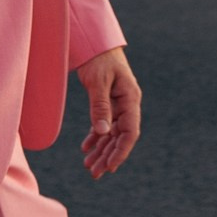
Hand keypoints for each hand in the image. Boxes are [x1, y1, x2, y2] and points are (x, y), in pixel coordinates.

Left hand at [74, 46, 141, 178]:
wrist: (95, 43)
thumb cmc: (99, 59)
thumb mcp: (98, 82)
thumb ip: (100, 107)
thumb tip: (103, 133)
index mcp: (130, 99)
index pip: (130, 132)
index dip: (121, 151)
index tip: (110, 167)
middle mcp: (127, 105)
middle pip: (120, 137)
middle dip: (108, 156)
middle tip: (94, 173)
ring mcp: (118, 104)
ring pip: (111, 134)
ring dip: (101, 150)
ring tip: (89, 166)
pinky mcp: (108, 103)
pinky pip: (104, 125)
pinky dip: (96, 137)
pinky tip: (86, 148)